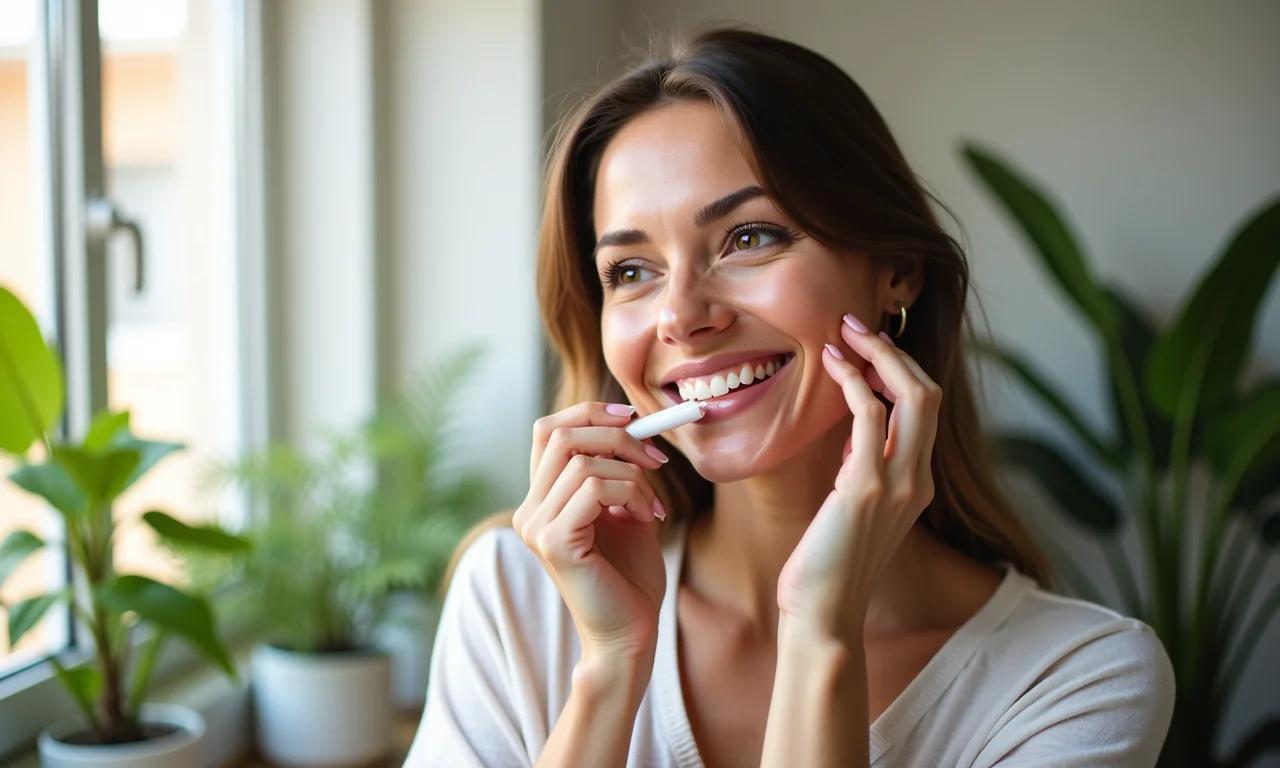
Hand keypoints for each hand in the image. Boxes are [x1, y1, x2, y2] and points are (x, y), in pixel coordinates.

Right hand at [513, 402, 668, 661]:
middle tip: (655, 459)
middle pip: (559, 434)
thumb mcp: (625, 510)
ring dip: (632, 474)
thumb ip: (618, 471)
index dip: (589, 413)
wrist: (631, 634)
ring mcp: (536, 527)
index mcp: (541, 501)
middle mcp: (529, 511)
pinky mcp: (554, 542)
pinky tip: (650, 519)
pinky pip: (593, 488)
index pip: (548, 430)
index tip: (633, 420)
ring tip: (655, 505)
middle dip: (615, 436)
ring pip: (581, 460)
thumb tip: (630, 426)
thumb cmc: (629, 578)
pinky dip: (631, 493)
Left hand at [777, 316, 940, 637]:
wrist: (823, 614)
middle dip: (894, 350)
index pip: (924, 409)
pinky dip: (853, 382)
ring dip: (877, 355)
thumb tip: (853, 438)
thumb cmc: (827, 566)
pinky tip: (832, 366)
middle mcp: (917, 480)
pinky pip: (870, 417)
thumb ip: (862, 473)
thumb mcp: (852, 509)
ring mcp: (898, 483)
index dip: (899, 369)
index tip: (866, 345)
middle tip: (856, 323)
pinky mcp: (867, 488)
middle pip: (928, 392)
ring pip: (912, 396)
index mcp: (917, 484)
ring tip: (844, 333)